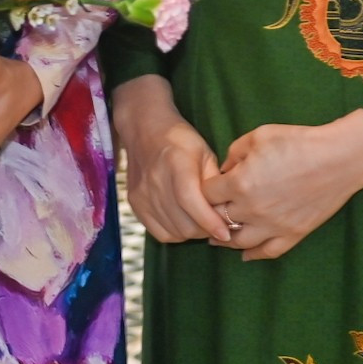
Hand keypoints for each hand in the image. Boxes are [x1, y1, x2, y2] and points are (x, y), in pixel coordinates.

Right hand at [109, 75, 233, 243]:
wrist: (144, 129)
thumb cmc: (181, 140)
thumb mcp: (205, 154)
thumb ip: (215, 183)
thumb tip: (228, 213)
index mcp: (176, 163)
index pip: (190, 200)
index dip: (210, 221)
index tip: (226, 234)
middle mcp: (155, 180)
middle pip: (184, 222)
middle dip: (206, 230)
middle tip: (218, 224)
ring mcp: (142, 194)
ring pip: (174, 231)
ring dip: (193, 232)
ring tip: (202, 220)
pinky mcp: (135, 203)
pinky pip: (160, 233)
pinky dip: (176, 233)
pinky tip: (184, 221)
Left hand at [202, 110, 362, 260]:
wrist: (338, 158)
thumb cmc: (297, 142)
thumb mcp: (257, 137)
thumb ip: (234, 153)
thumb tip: (225, 169)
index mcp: (239, 184)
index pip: (206, 194)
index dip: (204, 189)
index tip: (207, 187)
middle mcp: (252, 209)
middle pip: (218, 219)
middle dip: (210, 214)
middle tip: (206, 214)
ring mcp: (273, 226)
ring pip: (238, 242)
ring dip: (225, 239)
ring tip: (218, 236)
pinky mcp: (293, 234)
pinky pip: (268, 252)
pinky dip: (253, 255)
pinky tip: (245, 254)